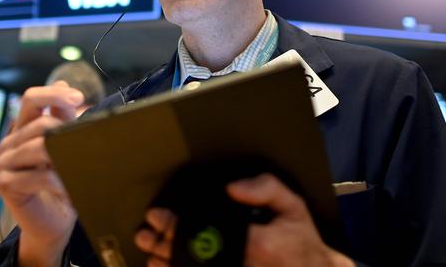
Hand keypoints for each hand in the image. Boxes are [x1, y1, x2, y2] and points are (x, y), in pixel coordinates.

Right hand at [0, 81, 83, 266]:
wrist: (54, 220)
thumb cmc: (61, 181)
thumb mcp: (66, 144)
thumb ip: (64, 117)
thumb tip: (64, 82)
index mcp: (24, 127)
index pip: (31, 98)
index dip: (54, 93)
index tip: (79, 98)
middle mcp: (11, 142)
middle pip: (40, 123)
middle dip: (66, 132)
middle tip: (85, 146)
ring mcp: (5, 162)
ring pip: (38, 147)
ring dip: (65, 158)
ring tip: (81, 168)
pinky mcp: (5, 183)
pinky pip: (38, 176)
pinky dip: (60, 182)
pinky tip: (70, 189)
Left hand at [134, 173, 353, 266]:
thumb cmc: (300, 239)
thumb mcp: (292, 206)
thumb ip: (265, 189)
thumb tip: (231, 187)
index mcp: (256, 244)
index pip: (207, 234)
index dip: (177, 226)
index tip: (157, 215)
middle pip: (195, 258)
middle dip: (165, 246)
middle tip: (144, 235)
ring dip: (168, 266)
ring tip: (148, 256)